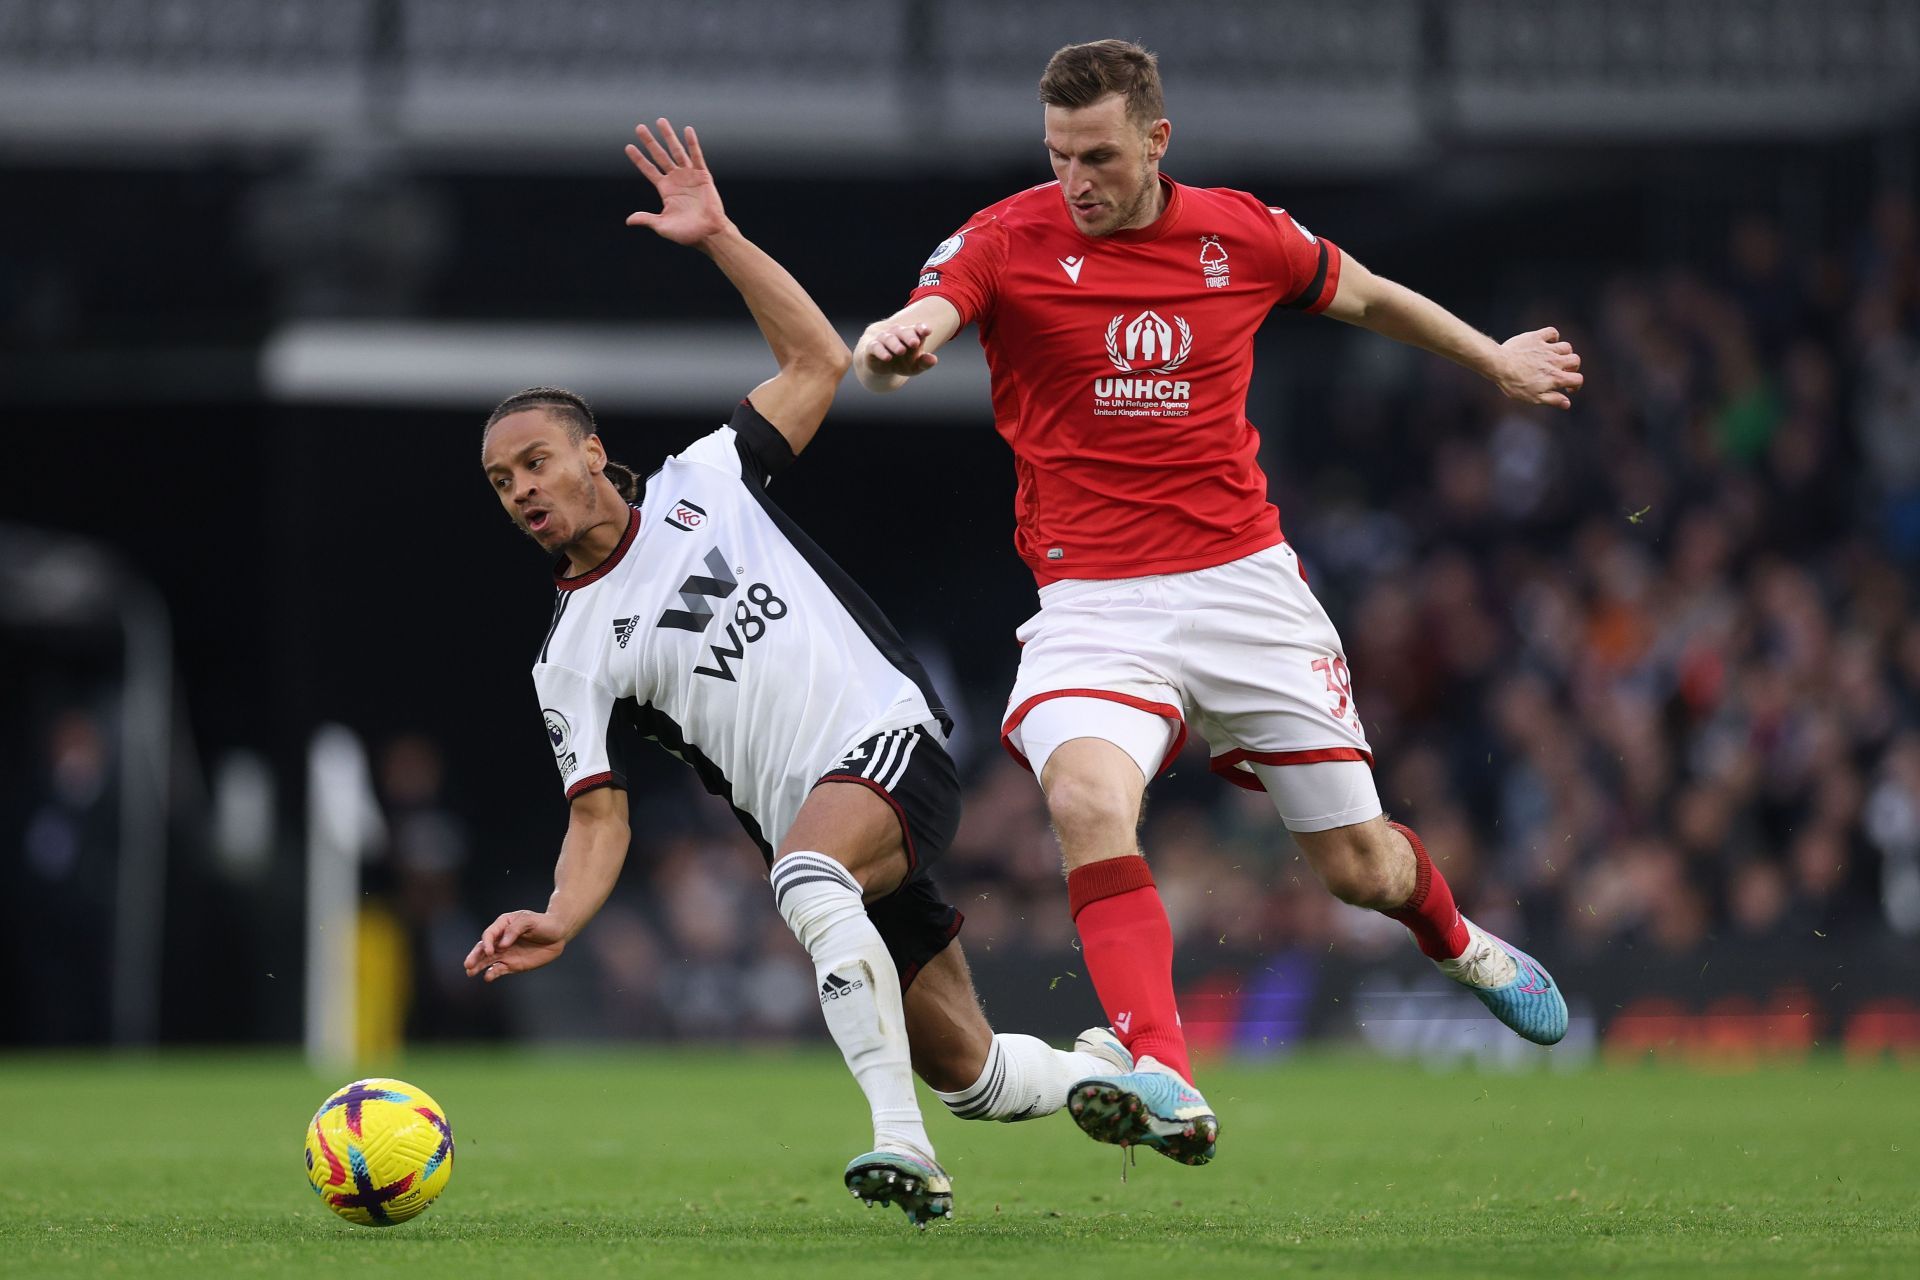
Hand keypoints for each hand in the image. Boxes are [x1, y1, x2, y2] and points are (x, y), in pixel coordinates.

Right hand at [463, 909, 567, 982]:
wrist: (558, 935)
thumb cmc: (544, 923)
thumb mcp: (531, 921)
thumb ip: (515, 929)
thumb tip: (502, 944)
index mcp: (503, 925)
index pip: (490, 934)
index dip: (487, 942)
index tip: (491, 951)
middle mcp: (501, 940)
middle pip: (483, 948)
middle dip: (475, 956)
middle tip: (467, 964)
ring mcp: (505, 953)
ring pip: (487, 960)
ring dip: (478, 966)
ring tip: (470, 972)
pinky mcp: (512, 964)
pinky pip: (499, 969)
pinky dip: (492, 973)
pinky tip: (488, 977)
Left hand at [624, 118, 729, 247]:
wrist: (709, 234)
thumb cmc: (687, 234)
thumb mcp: (663, 226)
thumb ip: (647, 219)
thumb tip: (628, 220)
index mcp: (665, 190)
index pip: (649, 170)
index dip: (639, 159)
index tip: (628, 146)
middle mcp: (676, 179)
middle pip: (659, 155)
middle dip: (649, 142)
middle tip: (639, 127)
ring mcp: (689, 176)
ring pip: (676, 151)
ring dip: (669, 136)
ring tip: (660, 121)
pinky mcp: (703, 175)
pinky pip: (697, 156)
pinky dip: (692, 143)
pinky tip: (687, 130)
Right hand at [860, 322, 939, 378]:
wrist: (881, 367)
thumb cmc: (902, 363)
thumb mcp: (915, 366)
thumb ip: (925, 363)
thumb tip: (933, 359)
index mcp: (911, 335)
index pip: (917, 328)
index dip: (921, 328)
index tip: (927, 332)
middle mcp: (897, 334)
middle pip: (903, 331)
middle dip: (909, 336)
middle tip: (915, 343)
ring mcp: (884, 339)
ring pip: (889, 338)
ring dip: (895, 344)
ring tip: (901, 350)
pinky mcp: (872, 347)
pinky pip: (876, 346)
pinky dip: (881, 351)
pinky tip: (887, 357)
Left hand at [1495, 327, 1583, 408]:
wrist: (1499, 365)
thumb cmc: (1514, 384)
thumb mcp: (1533, 398)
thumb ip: (1553, 400)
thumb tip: (1567, 403)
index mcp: (1555, 377)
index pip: (1577, 379)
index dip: (1576, 385)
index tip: (1567, 388)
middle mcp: (1554, 361)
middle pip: (1576, 360)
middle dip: (1572, 367)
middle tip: (1562, 371)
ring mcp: (1546, 348)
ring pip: (1566, 347)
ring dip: (1564, 353)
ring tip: (1555, 358)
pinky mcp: (1536, 338)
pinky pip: (1552, 332)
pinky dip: (1553, 336)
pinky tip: (1547, 343)